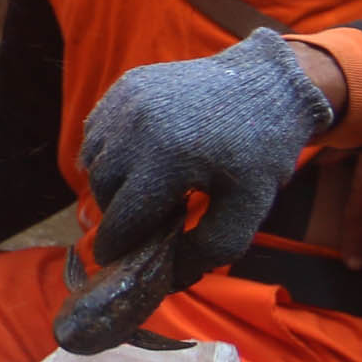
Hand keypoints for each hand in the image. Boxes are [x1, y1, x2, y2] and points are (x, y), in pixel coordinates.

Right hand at [78, 26, 333, 293]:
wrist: (268, 83)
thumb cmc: (262, 151)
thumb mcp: (249, 208)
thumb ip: (209, 249)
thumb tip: (168, 278)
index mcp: (167, 160)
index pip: (121, 219)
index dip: (117, 247)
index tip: (118, 261)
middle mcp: (135, 128)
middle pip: (102, 191)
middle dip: (119, 214)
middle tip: (147, 221)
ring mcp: (125, 103)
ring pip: (93, 161)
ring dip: (110, 183)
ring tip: (145, 189)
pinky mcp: (124, 87)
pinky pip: (97, 132)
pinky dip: (109, 152)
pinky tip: (141, 158)